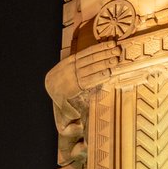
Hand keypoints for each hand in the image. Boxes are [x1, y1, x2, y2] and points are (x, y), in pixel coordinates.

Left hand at [45, 42, 120, 167]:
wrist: (50, 84)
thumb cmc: (62, 101)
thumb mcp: (63, 113)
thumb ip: (70, 120)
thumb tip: (78, 124)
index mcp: (71, 87)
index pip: (87, 80)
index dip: (98, 75)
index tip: (109, 72)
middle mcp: (71, 74)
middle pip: (89, 67)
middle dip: (103, 62)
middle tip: (117, 58)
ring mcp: (72, 64)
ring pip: (89, 58)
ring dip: (103, 52)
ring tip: (116, 49)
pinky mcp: (74, 57)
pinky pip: (86, 52)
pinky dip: (98, 48)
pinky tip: (109, 44)